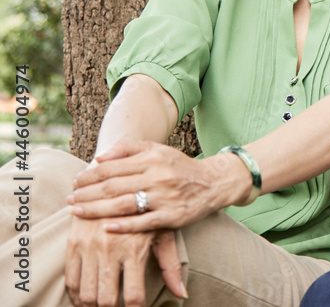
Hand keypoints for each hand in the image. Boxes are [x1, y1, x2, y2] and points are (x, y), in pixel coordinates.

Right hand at [65, 216, 185, 306]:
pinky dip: (75, 294)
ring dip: (92, 306)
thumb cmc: (149, 209)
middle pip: (106, 299)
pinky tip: (84, 298)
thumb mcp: (163, 233)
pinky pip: (70, 278)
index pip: (133, 295)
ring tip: (101, 306)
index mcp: (135, 249)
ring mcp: (89, 246)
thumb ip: (171, 265)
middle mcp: (111, 249)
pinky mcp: (74, 242)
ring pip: (86, 293)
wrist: (119, 180)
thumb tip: (182, 294)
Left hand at [67, 139, 246, 233]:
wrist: (214, 182)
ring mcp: (166, 197)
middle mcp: (158, 176)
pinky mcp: (173, 216)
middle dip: (87, 194)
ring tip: (77, 212)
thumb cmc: (180, 167)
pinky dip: (124, 226)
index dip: (89, 176)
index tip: (74, 183)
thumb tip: (99, 158)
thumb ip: (129, 149)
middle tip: (69, 200)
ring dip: (96, 210)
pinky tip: (106, 228)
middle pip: (113, 186)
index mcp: (153, 158)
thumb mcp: (158, 150)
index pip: (112, 167)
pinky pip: (144, 223)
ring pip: (124, 204)